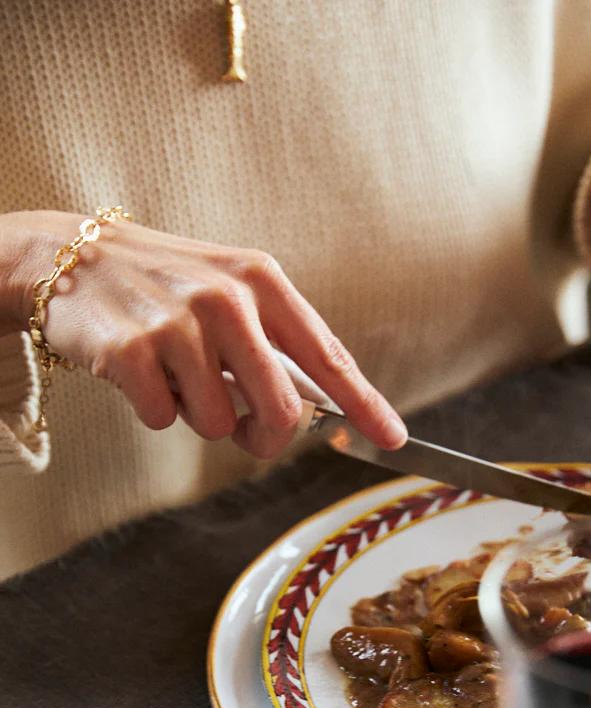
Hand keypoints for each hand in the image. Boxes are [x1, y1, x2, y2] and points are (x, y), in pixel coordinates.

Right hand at [0, 211, 406, 456]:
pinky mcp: (133, 349)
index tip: (393, 438)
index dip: (364, 404)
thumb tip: (323, 409)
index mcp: (262, 281)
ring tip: (172, 370)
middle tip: (243, 426)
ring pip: (218, 424)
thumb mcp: (230, 294)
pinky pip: (165, 420)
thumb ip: (274, 345)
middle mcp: (228, 298)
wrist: (71, 259)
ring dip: (197, 415)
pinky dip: (154, 409)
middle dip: (265, 436)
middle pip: (281, 411)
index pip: (328, 356)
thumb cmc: (166, 286)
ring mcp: (179, 322)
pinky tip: (139, 370)